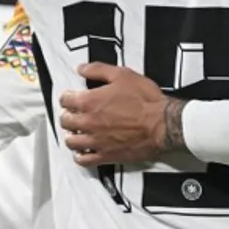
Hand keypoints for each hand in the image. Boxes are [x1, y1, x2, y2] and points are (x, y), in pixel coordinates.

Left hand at [59, 63, 187, 166]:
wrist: (162, 124)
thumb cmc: (145, 100)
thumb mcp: (122, 75)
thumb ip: (98, 70)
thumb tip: (81, 68)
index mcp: (90, 102)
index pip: (65, 100)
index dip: (66, 97)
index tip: (70, 96)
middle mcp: (88, 122)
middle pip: (65, 121)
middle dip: (67, 115)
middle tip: (72, 113)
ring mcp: (96, 141)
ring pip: (71, 142)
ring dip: (71, 135)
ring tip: (76, 131)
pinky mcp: (106, 155)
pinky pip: (84, 160)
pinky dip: (80, 156)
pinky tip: (83, 151)